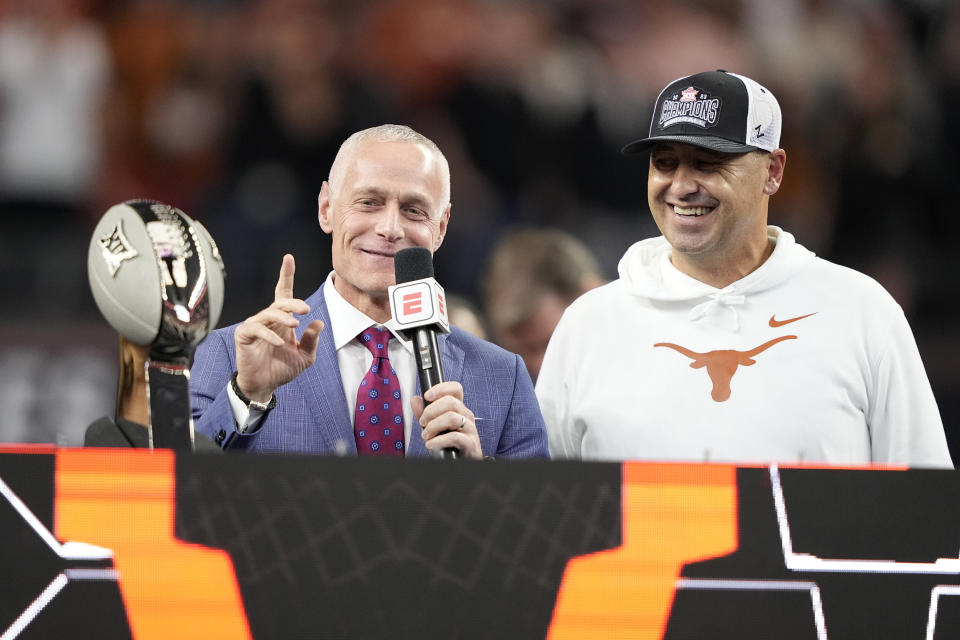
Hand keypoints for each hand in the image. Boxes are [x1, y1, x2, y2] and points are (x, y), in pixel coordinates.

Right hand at [234, 254, 323, 401]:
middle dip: (293, 303)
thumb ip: (312, 340)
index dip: (286, 276)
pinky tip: (279, 343)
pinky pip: (256, 329)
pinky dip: (269, 334)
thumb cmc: (282, 369)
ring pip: (268, 313)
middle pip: (280, 302)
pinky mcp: (244, 335)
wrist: (265, 386)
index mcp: (283, 320)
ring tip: (295, 325)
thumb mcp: (305, 356)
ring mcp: (255, 325)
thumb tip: (319, 322)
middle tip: (306, 309)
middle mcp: (268, 319)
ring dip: (283, 318)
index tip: (288, 258)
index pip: (284, 294)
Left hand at [411, 381, 481, 458]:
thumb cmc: (449, 443)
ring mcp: (470, 429)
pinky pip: (454, 437)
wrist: (462, 461)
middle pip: (451, 402)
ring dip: (433, 426)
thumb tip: (415, 399)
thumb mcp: (433, 426)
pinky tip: (430, 444)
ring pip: (451, 418)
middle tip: (422, 422)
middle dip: (431, 411)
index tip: (427, 396)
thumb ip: (424, 413)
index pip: (455, 389)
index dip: (441, 388)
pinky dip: (438, 441)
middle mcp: (466, 415)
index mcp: (459, 409)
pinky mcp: (470, 443)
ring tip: (426, 435)